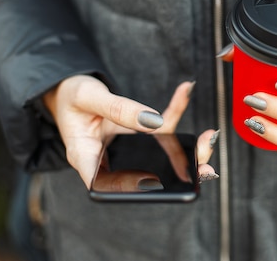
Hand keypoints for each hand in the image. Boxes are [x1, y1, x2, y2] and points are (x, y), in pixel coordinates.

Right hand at [43, 75, 216, 187]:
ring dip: (187, 146)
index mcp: (86, 158)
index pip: (108, 183)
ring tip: (209, 138)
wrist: (67, 87)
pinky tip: (185, 91)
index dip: (134, 188)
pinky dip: (174, 109)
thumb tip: (153, 121)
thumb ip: (118, 109)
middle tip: (204, 169)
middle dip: (178, 169)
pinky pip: (159, 125)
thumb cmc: (69, 95)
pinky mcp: (135, 132)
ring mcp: (126, 147)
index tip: (161, 183)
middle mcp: (108, 159)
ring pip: (160, 151)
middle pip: (145, 172)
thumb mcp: (88, 96)